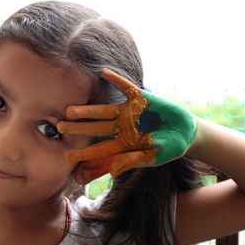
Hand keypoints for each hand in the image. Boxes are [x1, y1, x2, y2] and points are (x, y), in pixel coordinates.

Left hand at [57, 68, 197, 183]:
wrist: (186, 132)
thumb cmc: (169, 148)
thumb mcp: (154, 157)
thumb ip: (133, 161)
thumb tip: (113, 172)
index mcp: (124, 143)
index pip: (100, 148)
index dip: (84, 151)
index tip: (67, 155)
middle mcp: (122, 127)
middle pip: (96, 127)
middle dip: (79, 128)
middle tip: (59, 127)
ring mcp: (129, 112)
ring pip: (104, 110)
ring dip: (88, 109)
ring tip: (70, 110)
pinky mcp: (141, 98)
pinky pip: (126, 87)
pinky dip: (116, 80)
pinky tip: (104, 72)